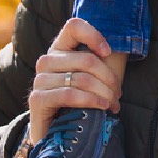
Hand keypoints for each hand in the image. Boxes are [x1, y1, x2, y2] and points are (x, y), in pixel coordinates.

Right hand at [27, 18, 121, 143]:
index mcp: (60, 49)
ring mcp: (40, 79)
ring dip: (104, 93)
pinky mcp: (37, 99)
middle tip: (119, 94)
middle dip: (110, 78)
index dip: (93, 35)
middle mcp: (47, 61)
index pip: (73, 26)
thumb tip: (120, 50)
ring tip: (113, 104)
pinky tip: (102, 107)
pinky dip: (91, 101)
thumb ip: (100, 60)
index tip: (108, 52)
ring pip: (82, 79)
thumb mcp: (92, 77)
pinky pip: (69, 94)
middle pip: (87, 59)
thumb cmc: (80, 100)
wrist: (56, 131)